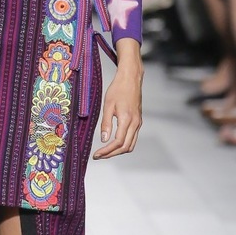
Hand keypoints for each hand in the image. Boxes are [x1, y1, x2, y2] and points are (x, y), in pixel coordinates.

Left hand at [93, 42, 142, 158]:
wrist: (131, 79)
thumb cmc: (118, 89)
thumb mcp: (108, 105)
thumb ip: (106, 123)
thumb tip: (104, 139)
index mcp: (127, 119)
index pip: (117, 142)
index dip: (107, 151)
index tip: (97, 155)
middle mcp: (135, 123)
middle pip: (125, 147)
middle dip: (112, 154)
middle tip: (99, 156)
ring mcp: (138, 123)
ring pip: (131, 145)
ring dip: (118, 151)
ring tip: (105, 152)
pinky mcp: (138, 121)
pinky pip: (133, 138)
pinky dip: (124, 145)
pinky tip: (114, 143)